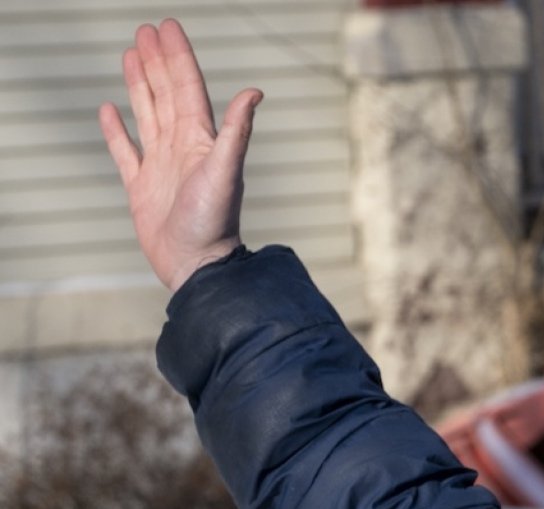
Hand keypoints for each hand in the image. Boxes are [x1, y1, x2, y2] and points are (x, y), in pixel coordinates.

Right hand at [98, 19, 261, 293]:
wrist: (198, 266)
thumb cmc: (214, 222)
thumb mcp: (225, 171)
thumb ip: (236, 131)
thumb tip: (254, 92)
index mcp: (200, 141)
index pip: (187, 88)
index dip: (177, 57)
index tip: (167, 27)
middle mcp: (181, 149)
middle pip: (166, 95)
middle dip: (156, 62)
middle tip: (145, 32)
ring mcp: (160, 167)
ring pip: (147, 115)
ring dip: (139, 85)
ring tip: (130, 56)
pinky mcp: (141, 188)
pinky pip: (125, 152)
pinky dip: (116, 131)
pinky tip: (109, 110)